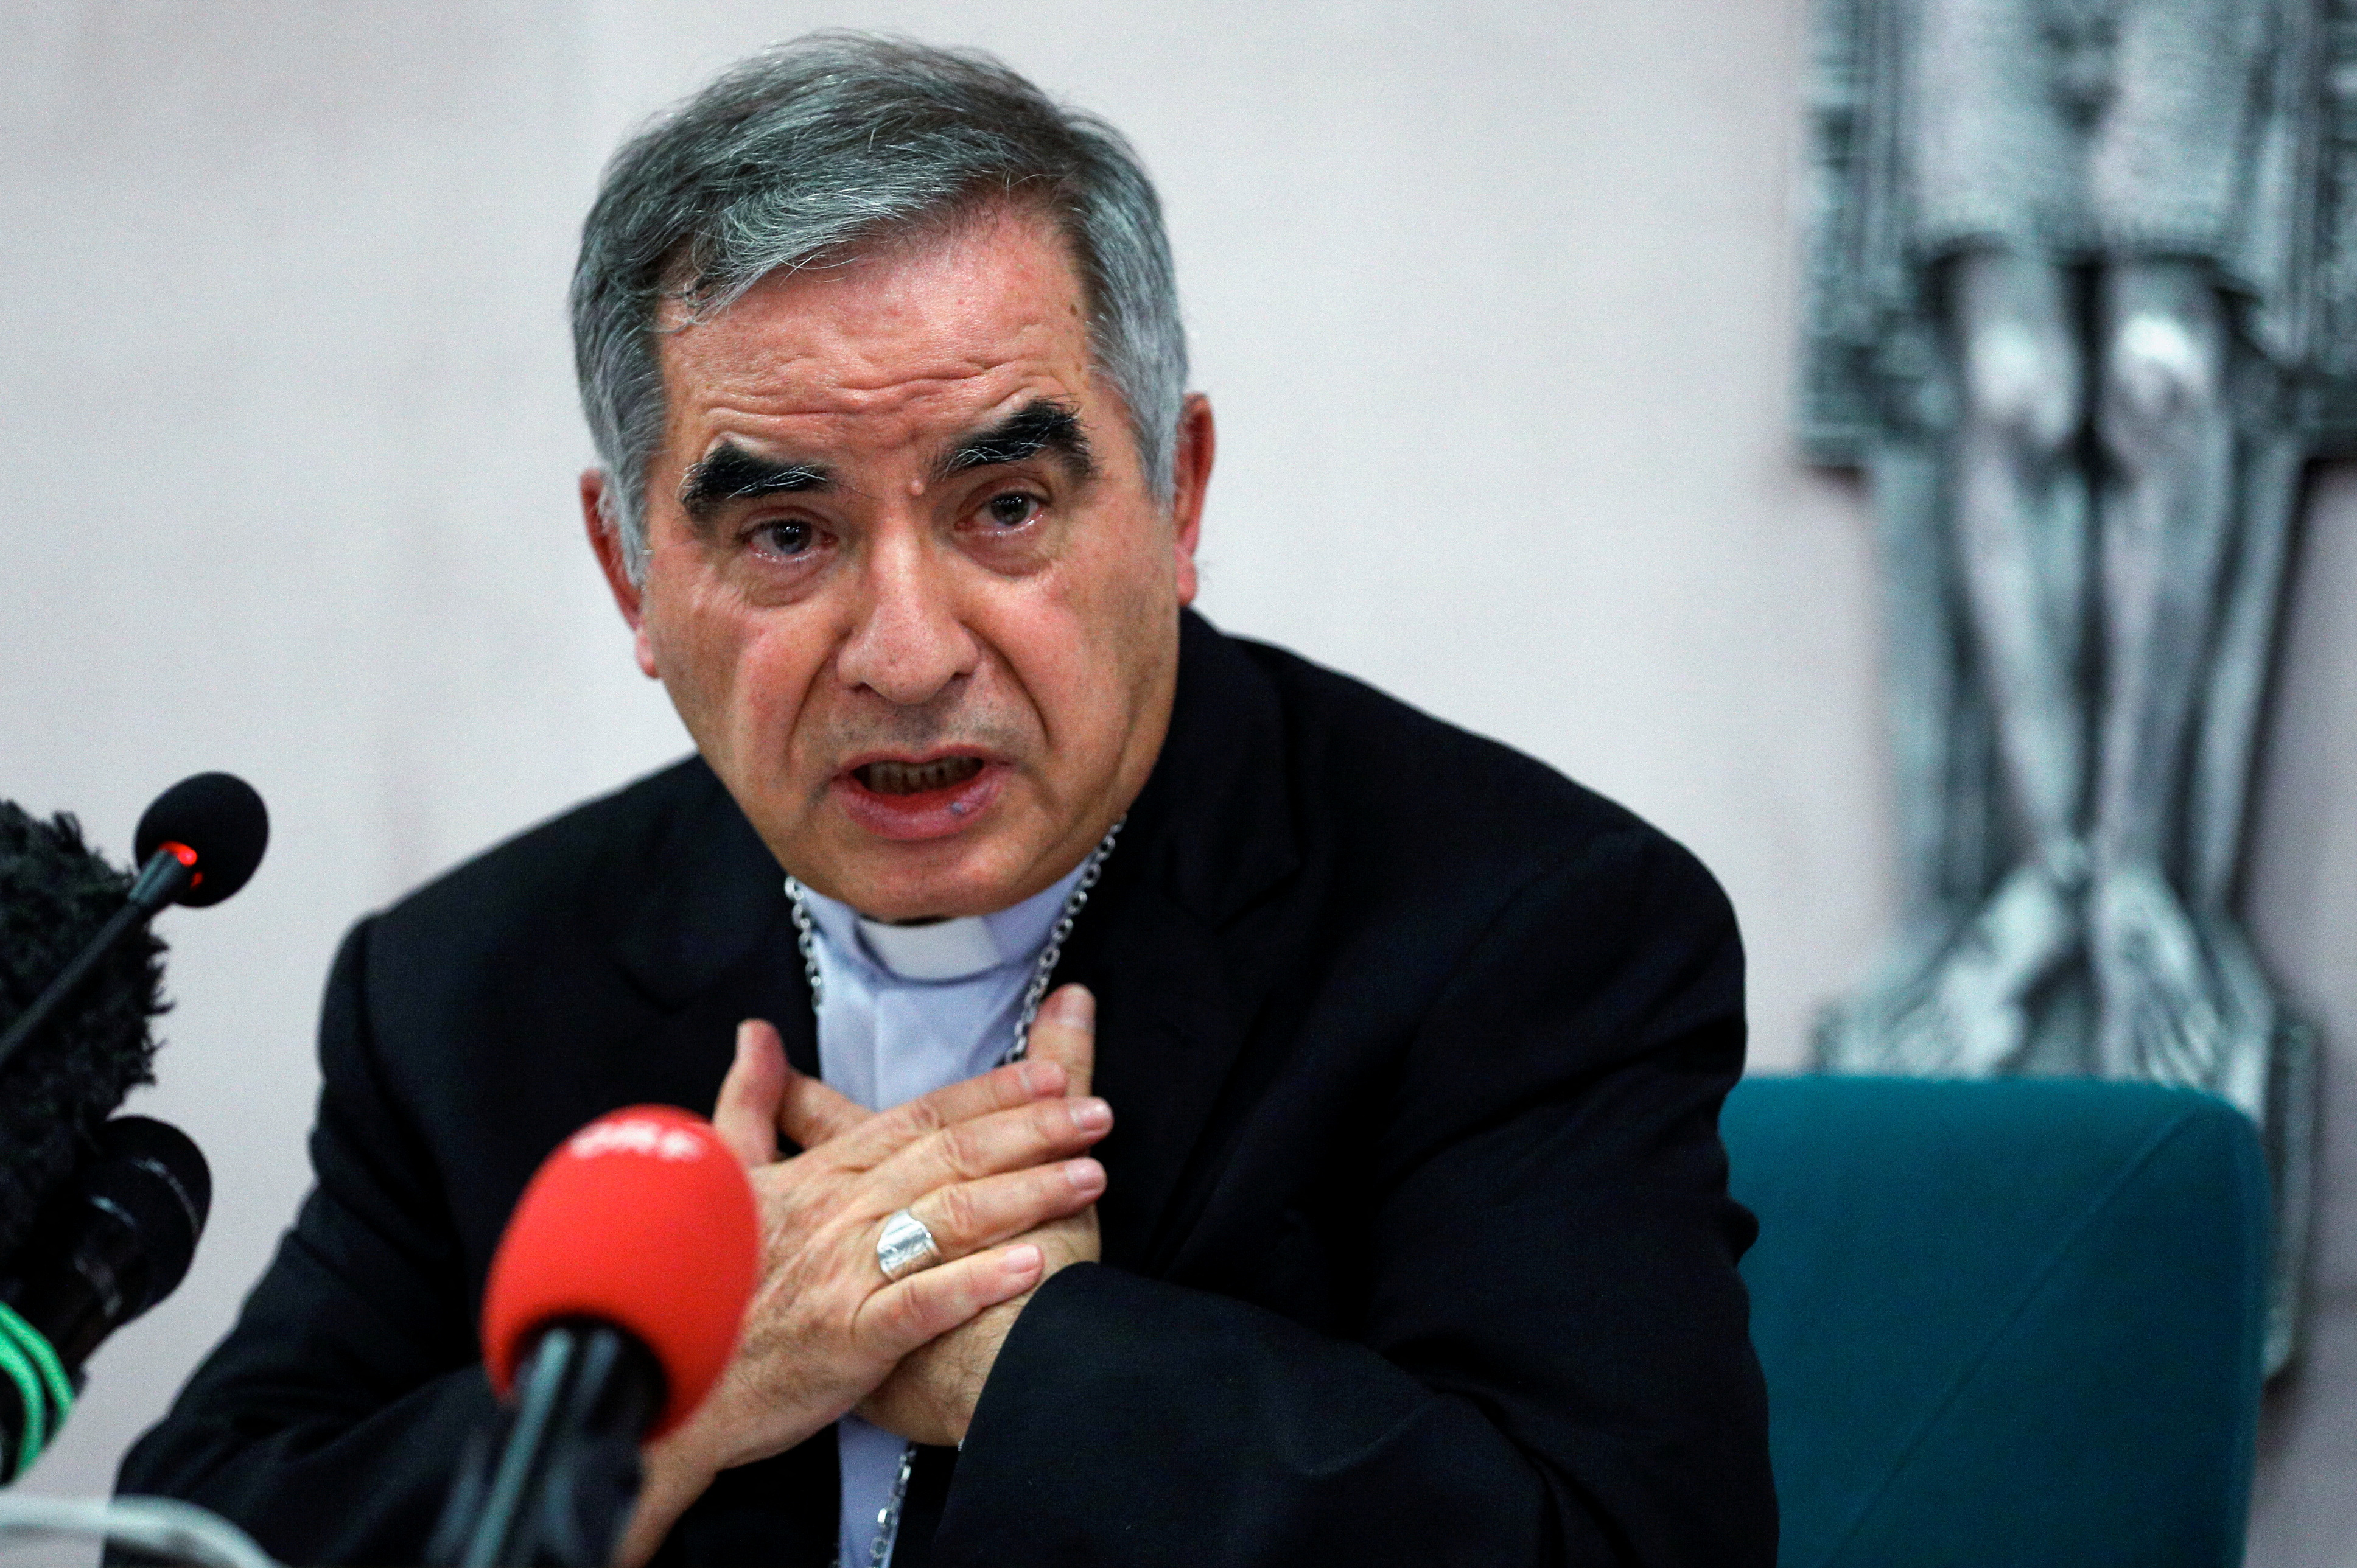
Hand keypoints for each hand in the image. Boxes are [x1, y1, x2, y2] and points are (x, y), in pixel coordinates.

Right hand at [617, 1018, 1111, 1564]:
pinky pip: (921, 1304)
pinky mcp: (846, 1340)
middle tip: (1099, 1115)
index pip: (919, 1117)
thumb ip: (748, 1104)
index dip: (989, 1092)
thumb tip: (757, 1034)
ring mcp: (842, 1275)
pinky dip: (977, 1282)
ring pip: (947, 1218)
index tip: (1052, 1076)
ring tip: (1092, 1177)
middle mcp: (837, 1214)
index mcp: (818, 1175)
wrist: (655, 1381)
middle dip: (1031, 1131)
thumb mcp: (716, 1178)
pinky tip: (1034, 1265)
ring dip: (1026, 1193)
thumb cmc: (696, 1282)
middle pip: (949, 1155)